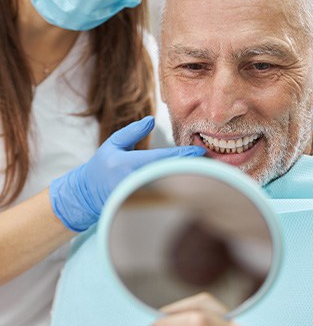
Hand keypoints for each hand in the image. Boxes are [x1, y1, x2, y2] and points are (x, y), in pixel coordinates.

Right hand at [50, 116, 205, 231]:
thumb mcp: (113, 144)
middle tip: (211, 162)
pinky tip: (193, 185)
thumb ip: (132, 131)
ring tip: (208, 173)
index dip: (183, 155)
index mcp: (127, 164)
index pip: (162, 159)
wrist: (87, 195)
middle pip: (170, 174)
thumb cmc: (101, 166)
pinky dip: (179, 190)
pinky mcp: (142, 207)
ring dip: (188, 180)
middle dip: (191, 169)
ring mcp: (139, 197)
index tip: (200, 151)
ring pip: (169, 187)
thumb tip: (152, 119)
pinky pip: (164, 197)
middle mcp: (134, 182)